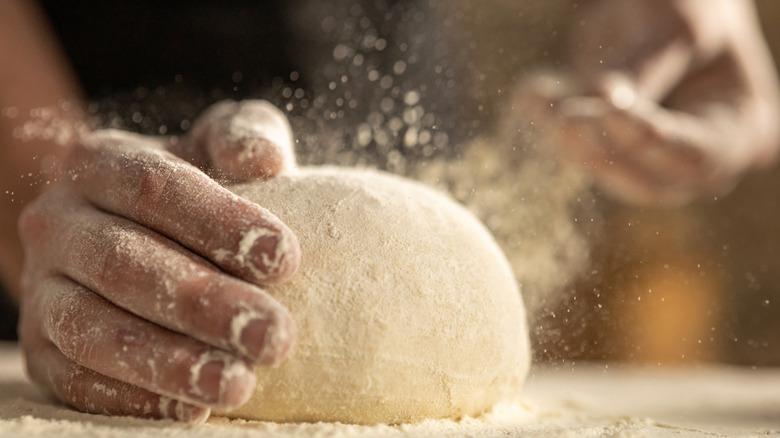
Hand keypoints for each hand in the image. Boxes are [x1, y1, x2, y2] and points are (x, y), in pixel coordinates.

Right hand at [18, 100, 299, 421]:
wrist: (136, 232)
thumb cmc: (196, 188)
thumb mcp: (219, 146)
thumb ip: (243, 137)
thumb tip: (262, 160)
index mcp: (101, 163)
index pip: (155, 187)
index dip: (219, 222)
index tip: (284, 258)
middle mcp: (58, 223)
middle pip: (124, 263)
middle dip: (204, 303)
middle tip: (273, 335)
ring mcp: (42, 289)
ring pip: (93, 329)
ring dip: (168, 362)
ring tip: (238, 384)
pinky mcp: (41, 348)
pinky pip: (74, 380)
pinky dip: (131, 398)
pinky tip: (190, 409)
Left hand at [520, 0, 779, 204]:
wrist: (654, 1)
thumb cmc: (686, 5)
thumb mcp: (675, 28)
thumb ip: (643, 69)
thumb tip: (600, 103)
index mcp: (737, 127)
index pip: (693, 157)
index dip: (647, 140)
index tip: (605, 112)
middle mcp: (693, 154)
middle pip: (646, 181)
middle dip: (600, 152)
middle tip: (564, 119)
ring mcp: (646, 155)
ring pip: (603, 168)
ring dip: (564, 138)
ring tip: (536, 92)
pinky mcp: (605, 143)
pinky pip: (575, 147)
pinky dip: (547, 122)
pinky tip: (529, 92)